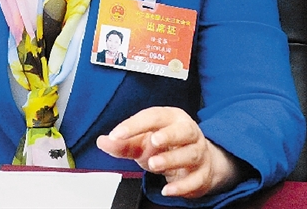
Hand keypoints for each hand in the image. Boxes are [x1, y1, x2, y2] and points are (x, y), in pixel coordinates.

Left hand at [97, 106, 243, 198]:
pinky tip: (168, 190)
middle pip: (183, 130)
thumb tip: (102, 141)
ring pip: (191, 154)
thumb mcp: (142, 142)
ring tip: (154, 165)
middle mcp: (187, 132)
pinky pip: (196, 179)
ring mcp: (198, 152)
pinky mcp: (203, 173)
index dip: (134, 124)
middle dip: (168, 135)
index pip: (153, 117)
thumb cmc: (166, 146)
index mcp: (170, 118)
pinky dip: (182, 186)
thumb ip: (123, 143)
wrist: (196, 161)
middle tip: (153, 142)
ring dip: (172, 160)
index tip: (116, 134)